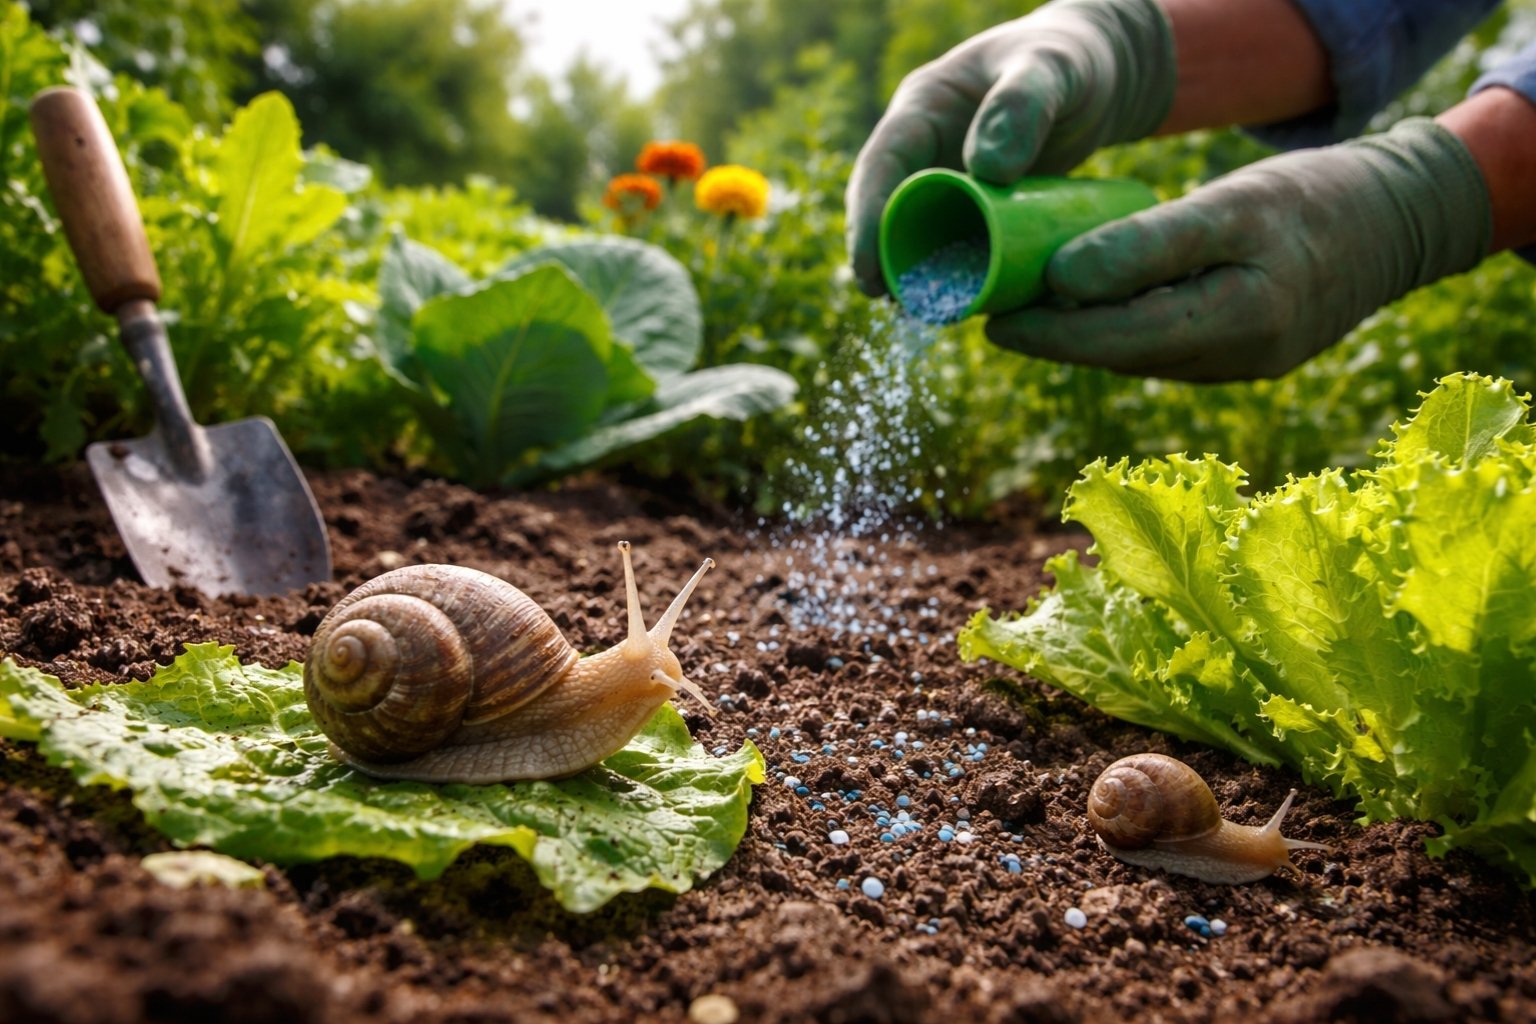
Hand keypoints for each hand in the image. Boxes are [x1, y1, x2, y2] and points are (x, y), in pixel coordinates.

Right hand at [845, 0, 1174, 295]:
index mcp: (924, 110)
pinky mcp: (983, 208)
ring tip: (928, 314)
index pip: (879, 167)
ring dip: (920, 276)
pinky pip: (962, 245)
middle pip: (892, 210)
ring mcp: (954, 181)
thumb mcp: (1051, 70)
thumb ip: (1022, 105)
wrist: (1106, 75)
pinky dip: (962, 277)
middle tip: (894, 304)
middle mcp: (929, 149)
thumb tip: (986, 169)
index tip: (870, 272)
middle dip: (886, 259)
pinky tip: (969, 310)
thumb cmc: (1074, 59)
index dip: (867, 221)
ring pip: (924, 235)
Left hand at [988, 120, 1492, 380]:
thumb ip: (1144, 247)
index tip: (990, 321)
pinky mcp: (1239, 356)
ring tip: (1024, 307)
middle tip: (992, 309)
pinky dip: (1120, 328)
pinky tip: (1087, 307)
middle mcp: (1231, 360)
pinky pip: (1162, 347)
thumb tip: (1058, 281)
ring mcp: (1237, 366)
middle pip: (1118, 354)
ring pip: (1137, 354)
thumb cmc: (1313, 200)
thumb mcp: (1229, 206)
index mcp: (1234, 324)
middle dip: (1053, 337)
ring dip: (1082, 335)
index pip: (1113, 341)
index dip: (1045, 335)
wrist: (1396, 223)